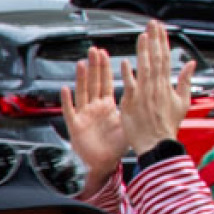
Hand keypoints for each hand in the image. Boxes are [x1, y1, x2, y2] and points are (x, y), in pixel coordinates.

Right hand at [62, 44, 126, 177]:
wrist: (105, 163)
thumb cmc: (115, 145)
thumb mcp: (128, 122)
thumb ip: (134, 106)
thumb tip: (148, 92)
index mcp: (107, 106)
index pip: (105, 82)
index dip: (104, 68)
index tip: (104, 53)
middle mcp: (94, 108)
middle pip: (93, 83)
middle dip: (93, 66)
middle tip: (93, 50)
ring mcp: (84, 115)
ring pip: (82, 92)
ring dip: (81, 78)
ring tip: (82, 63)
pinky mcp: (76, 126)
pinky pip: (70, 111)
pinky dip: (67, 101)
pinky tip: (65, 89)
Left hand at [118, 17, 188, 155]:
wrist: (157, 144)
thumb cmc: (167, 126)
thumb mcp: (182, 102)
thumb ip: (185, 81)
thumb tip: (191, 64)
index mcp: (167, 85)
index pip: (165, 58)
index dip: (162, 42)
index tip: (160, 28)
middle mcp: (156, 87)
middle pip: (156, 59)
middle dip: (154, 40)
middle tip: (152, 24)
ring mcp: (144, 94)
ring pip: (143, 69)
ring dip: (143, 51)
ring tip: (142, 35)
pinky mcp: (131, 103)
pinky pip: (129, 86)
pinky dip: (127, 74)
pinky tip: (125, 62)